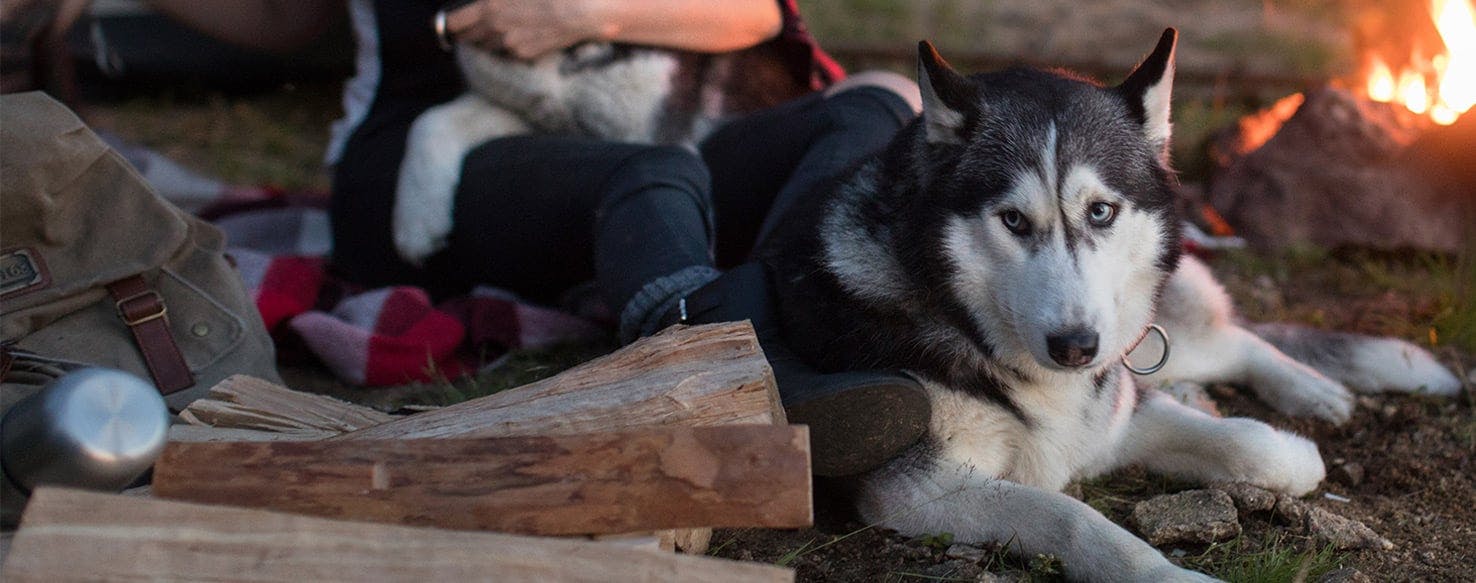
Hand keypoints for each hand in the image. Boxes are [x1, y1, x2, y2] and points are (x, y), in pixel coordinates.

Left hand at [445, 0, 606, 58]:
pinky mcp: (524, 55)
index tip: (444, 25)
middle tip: (465, 30)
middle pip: (469, 38)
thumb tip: (484, 2)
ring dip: (486, 40)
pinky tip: (515, 36)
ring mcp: (509, 44)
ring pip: (487, 46)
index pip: (455, 22)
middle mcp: (494, 28)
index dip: (446, 24)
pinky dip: (506, 46)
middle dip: (466, 33)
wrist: (578, 11)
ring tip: (494, 31)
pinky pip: (507, 52)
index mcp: (488, 6)